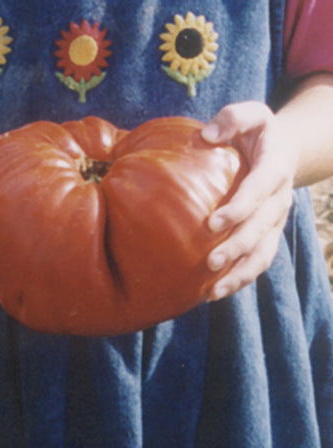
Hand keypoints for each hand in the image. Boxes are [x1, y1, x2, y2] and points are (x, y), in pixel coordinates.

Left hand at [201, 101, 297, 300]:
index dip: (239, 209)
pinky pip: (259, 260)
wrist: (284, 149)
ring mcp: (276, 220)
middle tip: (210, 262)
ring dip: (240, 273)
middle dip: (237, 247)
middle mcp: (279, 199)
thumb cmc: (258, 132)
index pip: (259, 191)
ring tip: (213, 292)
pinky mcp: (269, 233)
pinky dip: (241, 277)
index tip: (212, 224)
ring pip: (263, 253)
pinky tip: (216, 291)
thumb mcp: (251, 114)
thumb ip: (232, 118)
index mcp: (275, 168)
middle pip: (261, 229)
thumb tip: (207, 136)